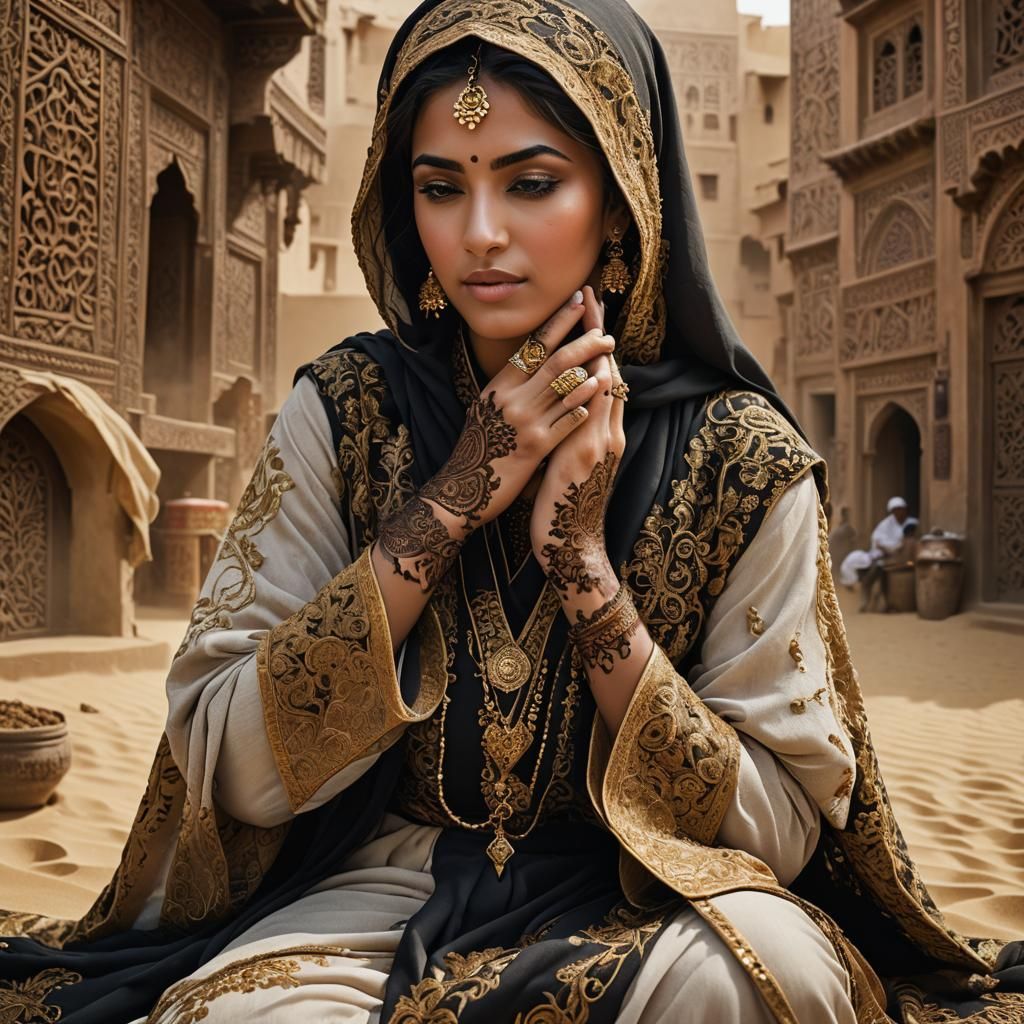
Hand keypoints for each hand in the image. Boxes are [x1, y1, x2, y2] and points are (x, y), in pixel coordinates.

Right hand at [419, 291, 614, 532]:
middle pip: (556, 360)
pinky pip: (568, 418)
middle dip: (584, 342)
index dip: (559, 322)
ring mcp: (525, 421)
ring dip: (593, 369)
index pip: (534, 346)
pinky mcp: (536, 446)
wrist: (462, 490)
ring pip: (566, 385)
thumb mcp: (485, 410)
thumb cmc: (476, 450)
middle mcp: (511, 398)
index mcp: (498, 386)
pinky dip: (584, 403)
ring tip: (609, 358)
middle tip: (605, 334)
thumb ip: (508, 388)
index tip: (580, 303)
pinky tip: (598, 393)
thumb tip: (531, 362)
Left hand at [530, 286, 625, 601]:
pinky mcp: (586, 456)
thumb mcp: (569, 462)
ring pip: (603, 385)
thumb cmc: (563, 507)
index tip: (587, 312)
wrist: (571, 546)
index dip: (595, 344)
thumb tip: (561, 408)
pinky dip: (592, 386)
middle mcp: (607, 433)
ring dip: (595, 347)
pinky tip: (588, 363)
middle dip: (598, 333)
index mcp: (601, 434)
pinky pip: (592, 413)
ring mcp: (600, 443)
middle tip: (591, 295)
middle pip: (606, 371)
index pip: (601, 378)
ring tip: (590, 313)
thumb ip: (570, 433)